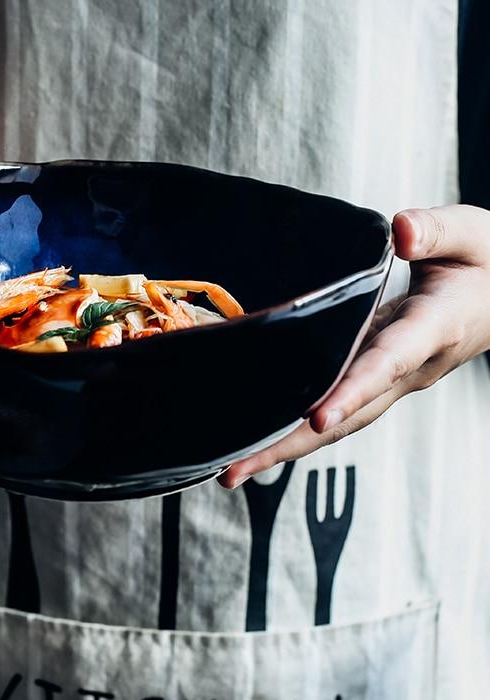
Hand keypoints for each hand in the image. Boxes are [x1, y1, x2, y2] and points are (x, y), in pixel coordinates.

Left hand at [219, 204, 489, 488]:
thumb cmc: (485, 264)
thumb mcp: (472, 235)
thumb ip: (437, 229)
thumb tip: (400, 232)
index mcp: (434, 329)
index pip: (388, 362)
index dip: (352, 391)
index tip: (318, 418)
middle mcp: (410, 367)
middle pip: (351, 413)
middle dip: (295, 442)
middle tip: (238, 468)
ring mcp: (392, 379)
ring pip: (341, 423)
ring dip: (287, 448)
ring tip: (233, 470)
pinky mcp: (378, 379)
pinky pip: (338, 410)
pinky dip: (298, 431)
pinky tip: (261, 442)